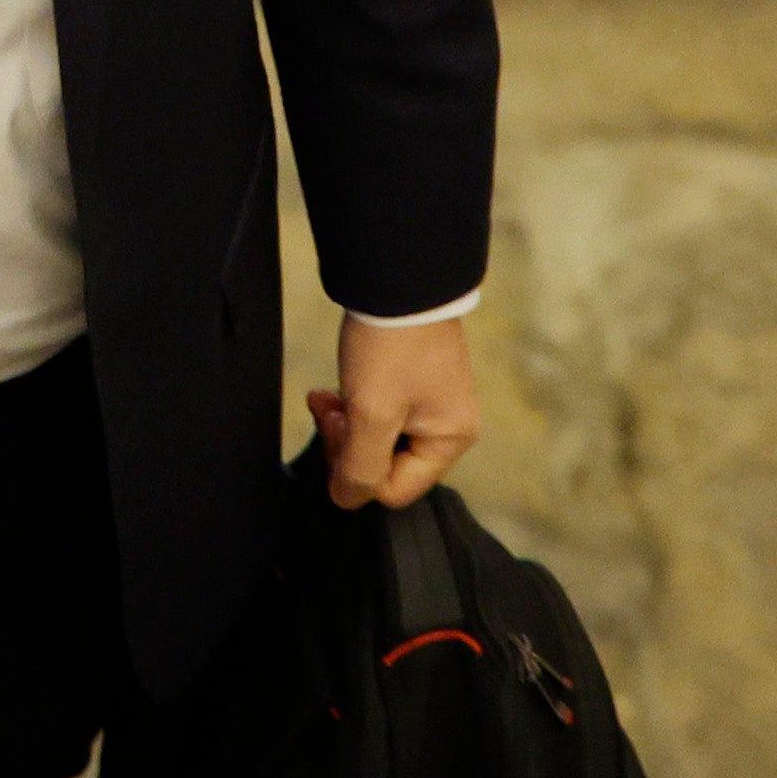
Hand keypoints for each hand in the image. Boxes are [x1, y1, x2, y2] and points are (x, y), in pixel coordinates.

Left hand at [310, 316, 480, 510]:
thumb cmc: (391, 346)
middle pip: (386, 465)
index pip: (394, 489)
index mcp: (450, 439)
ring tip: (326, 399)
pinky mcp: (414, 380)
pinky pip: (379, 413)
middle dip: (348, 444)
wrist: (397, 278)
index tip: (336, 432)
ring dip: (347, 424)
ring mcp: (432, 401)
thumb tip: (347, 499)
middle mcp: (448, 425)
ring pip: (377, 438)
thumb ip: (360, 467)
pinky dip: (354, 405)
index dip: (355, 470)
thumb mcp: (373, 415)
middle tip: (330, 411)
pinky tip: (333, 390)